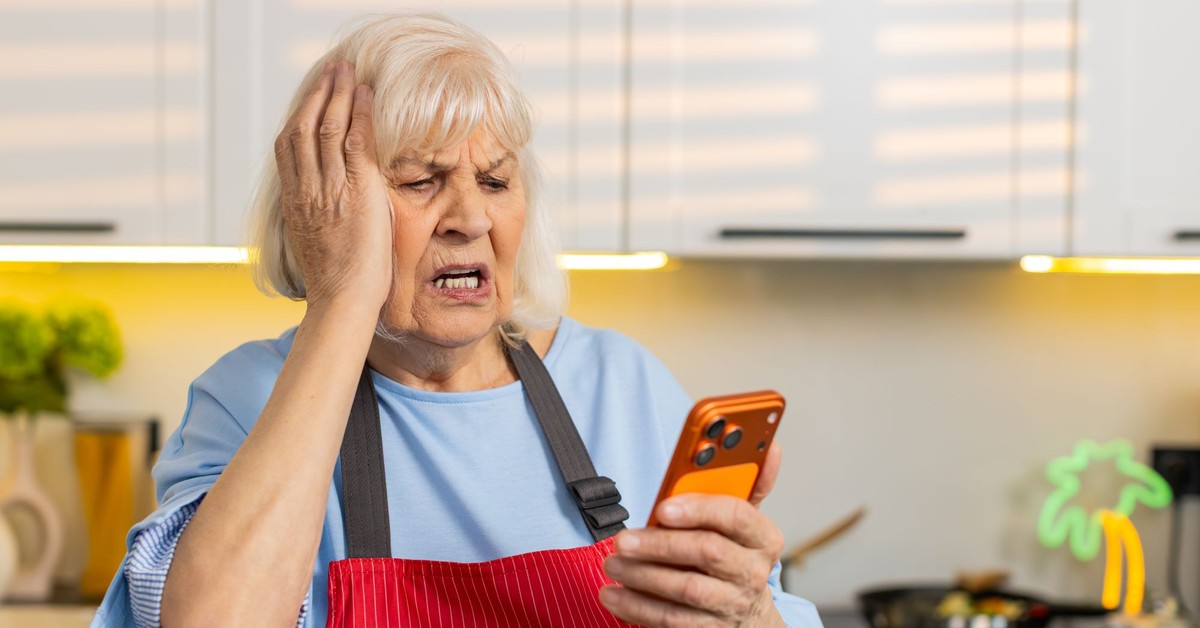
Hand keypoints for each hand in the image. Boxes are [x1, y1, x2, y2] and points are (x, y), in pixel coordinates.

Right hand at [274, 60, 393, 310]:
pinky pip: (355, 142)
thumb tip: (328, 210)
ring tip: (346, 71)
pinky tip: (366, 94)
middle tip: (330, 70)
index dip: (299, 117)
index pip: (289, 149)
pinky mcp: (355, 191)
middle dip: (317, 95)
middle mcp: (306, 190)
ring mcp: (329, 189)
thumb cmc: (336, 285)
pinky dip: (359, 114)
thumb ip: (319, 217)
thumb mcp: (318, 243)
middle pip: (303, 128)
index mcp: (294, 202)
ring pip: (326, 127)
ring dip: (337, 94)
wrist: (342, 302)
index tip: (311, 99)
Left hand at [600, 442, 786, 627]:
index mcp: (763, 537)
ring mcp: (732, 603)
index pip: (735, 515)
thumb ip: (748, 482)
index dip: (699, 508)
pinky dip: (637, 607)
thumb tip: (770, 447)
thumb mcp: (744, 520)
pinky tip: (614, 595)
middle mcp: (752, 572)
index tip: (663, 507)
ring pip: (685, 589)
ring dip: (642, 576)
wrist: (748, 615)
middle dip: (660, 544)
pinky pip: (671, 620)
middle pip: (707, 552)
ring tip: (612, 564)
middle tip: (623, 539)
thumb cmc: (736, 554)